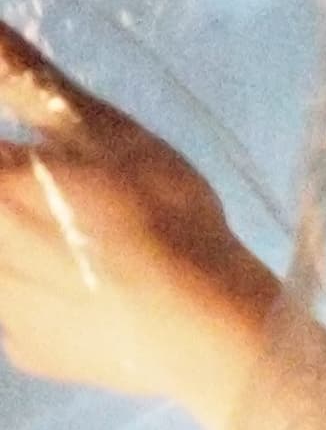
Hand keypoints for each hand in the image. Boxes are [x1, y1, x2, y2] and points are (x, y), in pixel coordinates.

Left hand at [0, 23, 276, 417]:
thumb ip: (27, 78)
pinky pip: (19, 312)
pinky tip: (91, 289)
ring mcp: (0, 311)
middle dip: (23, 187)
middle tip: (85, 197)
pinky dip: (43, 294)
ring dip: (27, 240)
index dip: (14, 154)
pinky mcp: (25, 350)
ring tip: (91, 239)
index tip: (46, 159)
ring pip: (4, 262)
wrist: (202, 325)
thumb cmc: (159, 212)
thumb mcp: (102, 129)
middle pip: (0, 206)